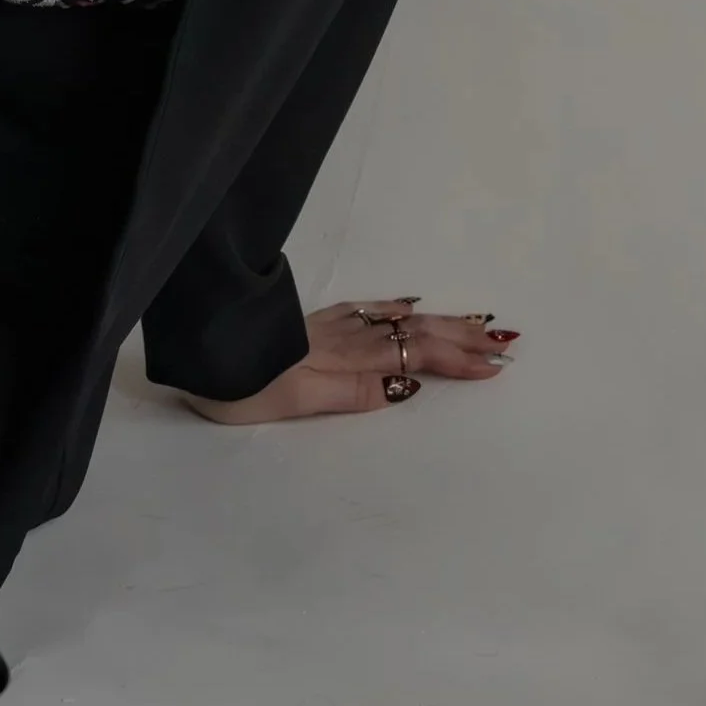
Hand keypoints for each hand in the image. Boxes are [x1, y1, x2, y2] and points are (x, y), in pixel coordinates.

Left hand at [180, 301, 520, 424]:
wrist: (199, 350)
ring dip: (440, 322)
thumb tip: (408, 385)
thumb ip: (352, 392)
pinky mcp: (312, 322)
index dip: (457, 362)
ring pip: (397, 319)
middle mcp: (346, 338)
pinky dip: (397, 308)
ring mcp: (330, 326)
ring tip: (475, 321)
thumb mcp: (297, 400)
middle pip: (415, 334)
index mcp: (347, 360)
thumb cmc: (241, 387)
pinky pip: (368, 308)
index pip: (415, 357)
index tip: (495, 366)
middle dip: (464, 338)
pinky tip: (406, 305)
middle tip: (505, 341)